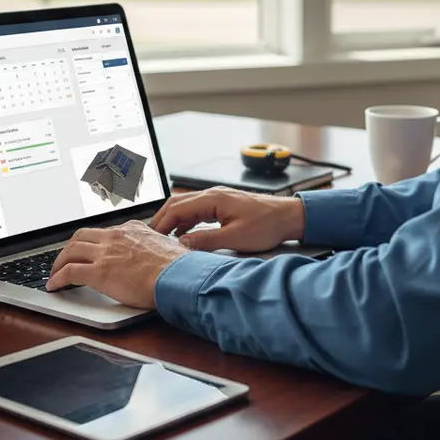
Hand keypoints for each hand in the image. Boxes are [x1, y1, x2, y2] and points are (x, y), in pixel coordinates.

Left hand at [46, 220, 187, 308]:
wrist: (178, 276)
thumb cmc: (178, 268)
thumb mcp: (166, 248)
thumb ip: (155, 249)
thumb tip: (159, 259)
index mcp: (132, 229)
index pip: (104, 232)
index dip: (92, 242)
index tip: (89, 249)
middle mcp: (116, 236)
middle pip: (81, 236)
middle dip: (69, 248)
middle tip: (64, 259)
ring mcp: (106, 253)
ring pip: (71, 251)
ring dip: (59, 262)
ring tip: (55, 273)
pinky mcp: (99, 272)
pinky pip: (69, 272)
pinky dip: (57, 278)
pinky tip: (54, 285)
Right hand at [150, 187, 305, 252]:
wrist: (288, 217)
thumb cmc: (267, 225)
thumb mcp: (235, 238)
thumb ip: (206, 241)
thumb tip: (181, 245)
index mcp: (213, 198)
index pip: (177, 208)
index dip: (161, 223)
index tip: (151, 238)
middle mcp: (213, 194)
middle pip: (177, 203)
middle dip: (162, 219)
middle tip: (151, 238)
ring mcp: (217, 198)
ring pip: (186, 206)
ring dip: (173, 220)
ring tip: (163, 238)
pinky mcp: (223, 205)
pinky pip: (197, 211)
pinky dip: (185, 221)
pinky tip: (183, 235)